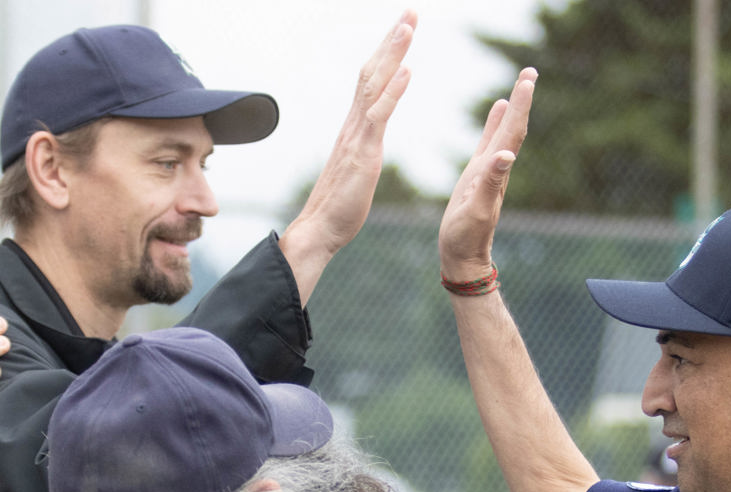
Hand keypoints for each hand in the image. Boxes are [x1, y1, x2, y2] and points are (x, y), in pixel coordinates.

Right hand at [278, 10, 415, 302]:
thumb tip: (365, 135)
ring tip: (409, 26)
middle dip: (392, 39)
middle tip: (411, 11)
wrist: (320, 231)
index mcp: (355, 128)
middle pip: (372, 71)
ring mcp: (356, 136)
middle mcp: (353, 124)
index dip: (387, 53)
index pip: (371, 81)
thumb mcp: (356, 168)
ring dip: (393, 53)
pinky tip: (407, 71)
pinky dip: (393, 92)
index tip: (403, 28)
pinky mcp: (362, 153)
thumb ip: (361, 147)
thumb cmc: (339, 207)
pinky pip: (379, 116)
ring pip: (375, 84)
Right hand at [437, 68, 536, 283]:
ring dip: (512, 107)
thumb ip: (491, 183)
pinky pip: (488, 141)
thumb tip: (505, 155)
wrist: (462, 257)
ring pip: (504, 131)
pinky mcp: (477, 175)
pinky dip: (495, 123)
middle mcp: (497, 167)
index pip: (512, 132)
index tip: (528, 79)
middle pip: (513, 126)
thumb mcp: (477, 210)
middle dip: (521, 98)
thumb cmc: (466, 237)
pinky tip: (498, 109)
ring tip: (520, 84)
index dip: (520, 106)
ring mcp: (488, 170)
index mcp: (497, 171)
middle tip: (530, 71)